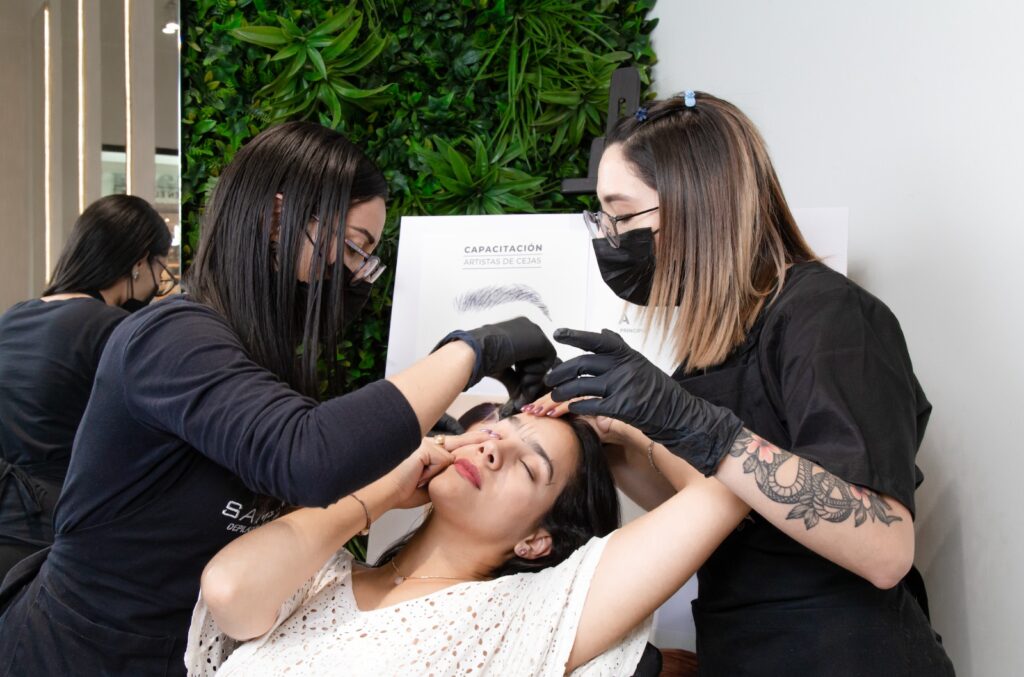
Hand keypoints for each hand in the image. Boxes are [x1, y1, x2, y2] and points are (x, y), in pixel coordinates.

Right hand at [381, 430, 497, 508]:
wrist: (380, 491)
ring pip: (450, 459)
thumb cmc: (397, 491)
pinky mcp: (427, 447)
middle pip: (457, 442)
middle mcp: (423, 441)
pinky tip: (415, 476)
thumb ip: (442, 476)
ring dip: (437, 474)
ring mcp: (425, 442)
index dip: (468, 442)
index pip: (450, 444)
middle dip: (477, 438)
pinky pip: (443, 463)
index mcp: (421, 449)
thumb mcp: (425, 485)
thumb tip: (460, 471)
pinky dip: (431, 474)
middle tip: (496, 432)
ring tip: (418, 479)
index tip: (485, 436)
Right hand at [434, 317, 556, 397]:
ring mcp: (533, 331)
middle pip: (539, 355)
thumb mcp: (502, 368)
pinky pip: (549, 359)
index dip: (525, 371)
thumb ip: (514, 377)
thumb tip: (522, 396)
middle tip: (521, 388)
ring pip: (545, 358)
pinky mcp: (539, 339)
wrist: (475, 352)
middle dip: (532, 375)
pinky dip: (538, 371)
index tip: (517, 383)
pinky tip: (523, 375)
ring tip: (520, 383)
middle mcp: (526, 327)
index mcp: (515, 329)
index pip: (530, 352)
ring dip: (534, 375)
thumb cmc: (481, 359)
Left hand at [544, 328, 744, 475]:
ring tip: (555, 397)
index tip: (558, 333)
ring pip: (581, 386)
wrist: (679, 416)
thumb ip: (620, 349)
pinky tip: (571, 409)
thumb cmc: (657, 392)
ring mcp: (623, 387)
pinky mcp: (622, 407)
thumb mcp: (641, 364)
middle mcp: (625, 368)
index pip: (598, 341)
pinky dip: (578, 408)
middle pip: (582, 364)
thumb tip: (602, 332)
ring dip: (563, 393)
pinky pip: (591, 405)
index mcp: (628, 355)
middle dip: (560, 372)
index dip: (576, 336)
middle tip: (549, 379)